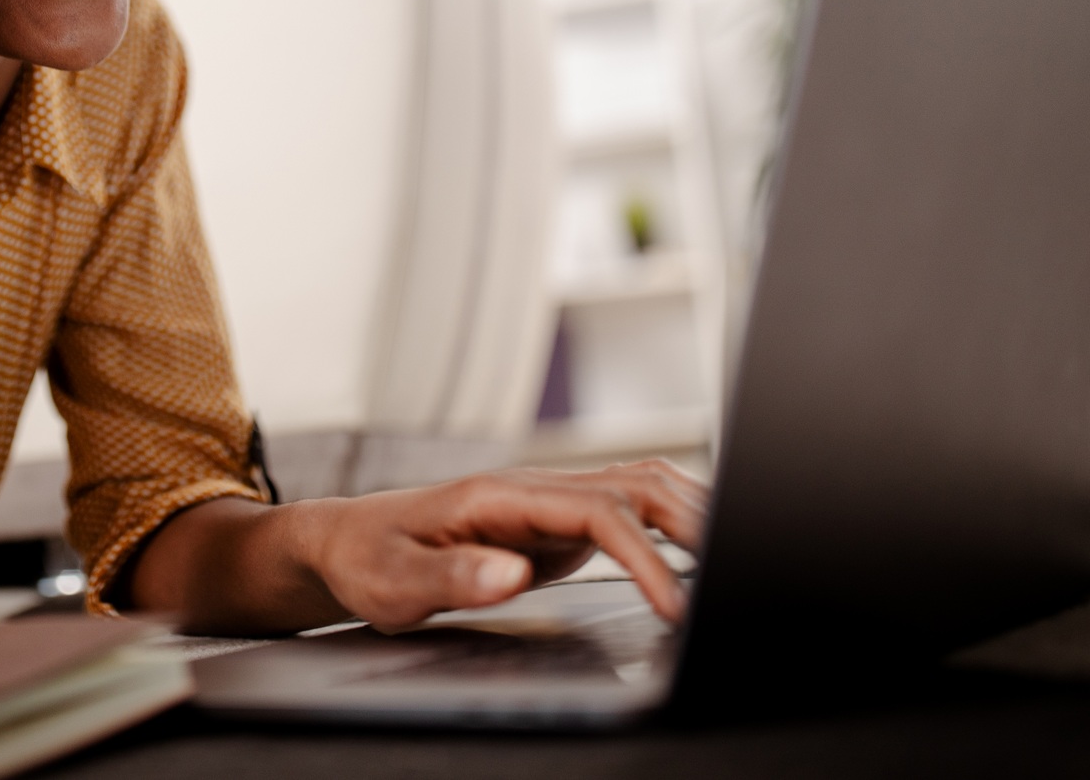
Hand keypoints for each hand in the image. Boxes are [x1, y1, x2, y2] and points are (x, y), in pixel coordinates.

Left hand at [304, 460, 705, 627]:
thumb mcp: (393, 580)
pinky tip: (699, 545)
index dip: (646, 555)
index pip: (599, 511)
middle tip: (739, 575)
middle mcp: (534, 488)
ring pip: (641, 487)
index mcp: (502, 494)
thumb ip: (451, 575)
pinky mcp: (556, 523)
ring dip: (692, 513)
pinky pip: (629, 509)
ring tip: (737, 559)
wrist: (349, 541)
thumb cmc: (368, 560)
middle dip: (694, 523)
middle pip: (637, 485)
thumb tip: (513, 574)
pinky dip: (672, 519)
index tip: (674, 604)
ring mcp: (549, 501)